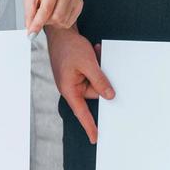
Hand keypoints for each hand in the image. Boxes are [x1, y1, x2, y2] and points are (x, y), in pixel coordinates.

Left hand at [23, 0, 81, 33]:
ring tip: (48, 11)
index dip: (37, 23)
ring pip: (62, 21)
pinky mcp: (79, 4)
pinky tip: (56, 12)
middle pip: (56, 17)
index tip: (32, 33)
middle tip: (40, 14)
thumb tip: (31, 30)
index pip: (46, 9)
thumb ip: (29, 14)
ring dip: (52, 21)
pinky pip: (68, 22)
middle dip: (45, 20)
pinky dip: (60, 22)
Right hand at [46, 26, 114, 143]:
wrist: (60, 31)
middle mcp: (71, 87)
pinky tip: (93, 53)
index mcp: (69, 90)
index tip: (95, 138)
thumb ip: (100, 81)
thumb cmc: (69, 48)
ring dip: (98, 69)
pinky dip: (95, 64)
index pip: (82, 113)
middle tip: (98, 65)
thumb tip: (110, 95)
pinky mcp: (77, 73)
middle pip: (93, 93)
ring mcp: (74, 80)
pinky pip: (91, 74)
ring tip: (94, 55)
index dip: (89, 126)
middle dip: (100, 80)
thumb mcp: (88, 64)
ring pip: (95, 82)